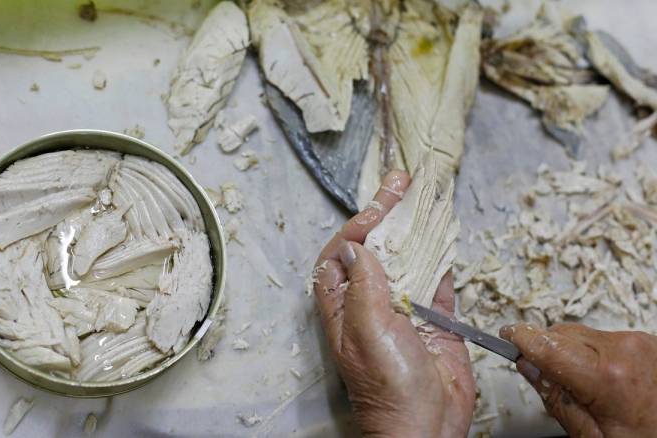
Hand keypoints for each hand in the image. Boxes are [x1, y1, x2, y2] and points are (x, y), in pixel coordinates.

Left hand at [312, 170, 474, 437]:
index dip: (356, 225)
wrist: (427, 425)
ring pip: (407, 258)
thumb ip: (364, 285)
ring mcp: (403, 308)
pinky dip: (443, 255)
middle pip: (375, 248)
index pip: (341, 254)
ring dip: (415, 227)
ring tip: (425, 194)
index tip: (379, 204)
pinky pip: (438, 279)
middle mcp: (370, 302)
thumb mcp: (367, 330)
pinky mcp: (434, 318)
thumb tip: (356, 246)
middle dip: (386, 214)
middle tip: (402, 181)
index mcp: (343, 306)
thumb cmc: (388, 388)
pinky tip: (446, 232)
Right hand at [500, 322, 656, 436]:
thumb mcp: (591, 436)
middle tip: (545, 377)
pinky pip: (605, 338)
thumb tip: (529, 367)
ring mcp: (640, 341)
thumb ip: (556, 398)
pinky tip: (602, 379)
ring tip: (582, 385)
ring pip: (582, 333)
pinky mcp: (649, 341)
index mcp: (605, 376)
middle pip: (562, 334)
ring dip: (571, 351)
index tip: (506, 335)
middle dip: (547, 350)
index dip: (521, 338)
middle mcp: (623, 349)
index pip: (546, 344)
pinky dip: (594, 352)